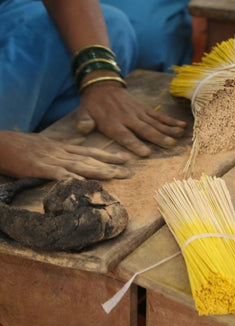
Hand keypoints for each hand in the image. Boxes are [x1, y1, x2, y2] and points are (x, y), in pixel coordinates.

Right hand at [0, 131, 130, 179]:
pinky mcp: (41, 168)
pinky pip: (60, 175)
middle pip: (91, 159)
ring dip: (100, 171)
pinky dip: (73, 180)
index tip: (125, 158)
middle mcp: (62, 152)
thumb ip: (65, 142)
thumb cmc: (21, 144)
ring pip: (81, 165)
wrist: (0, 143)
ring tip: (117, 175)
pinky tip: (85, 185)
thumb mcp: (47, 140)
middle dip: (111, 165)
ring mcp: (53, 160)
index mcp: (63, 147)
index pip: (91, 151)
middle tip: (130, 171)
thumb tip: (79, 140)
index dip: (109, 155)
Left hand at [77, 83, 186, 155]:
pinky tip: (181, 126)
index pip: (125, 136)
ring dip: (168, 130)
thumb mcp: (83, 113)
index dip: (135, 144)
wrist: (102, 85)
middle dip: (158, 137)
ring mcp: (138, 113)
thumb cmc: (93, 105)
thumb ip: (84, 122)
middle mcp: (128, 118)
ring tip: (179, 137)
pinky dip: (170, 121)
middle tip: (170, 144)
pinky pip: (159, 116)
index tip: (146, 152)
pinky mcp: (144, 108)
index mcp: (113, 123)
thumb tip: (82, 128)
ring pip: (155, 123)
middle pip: (145, 129)